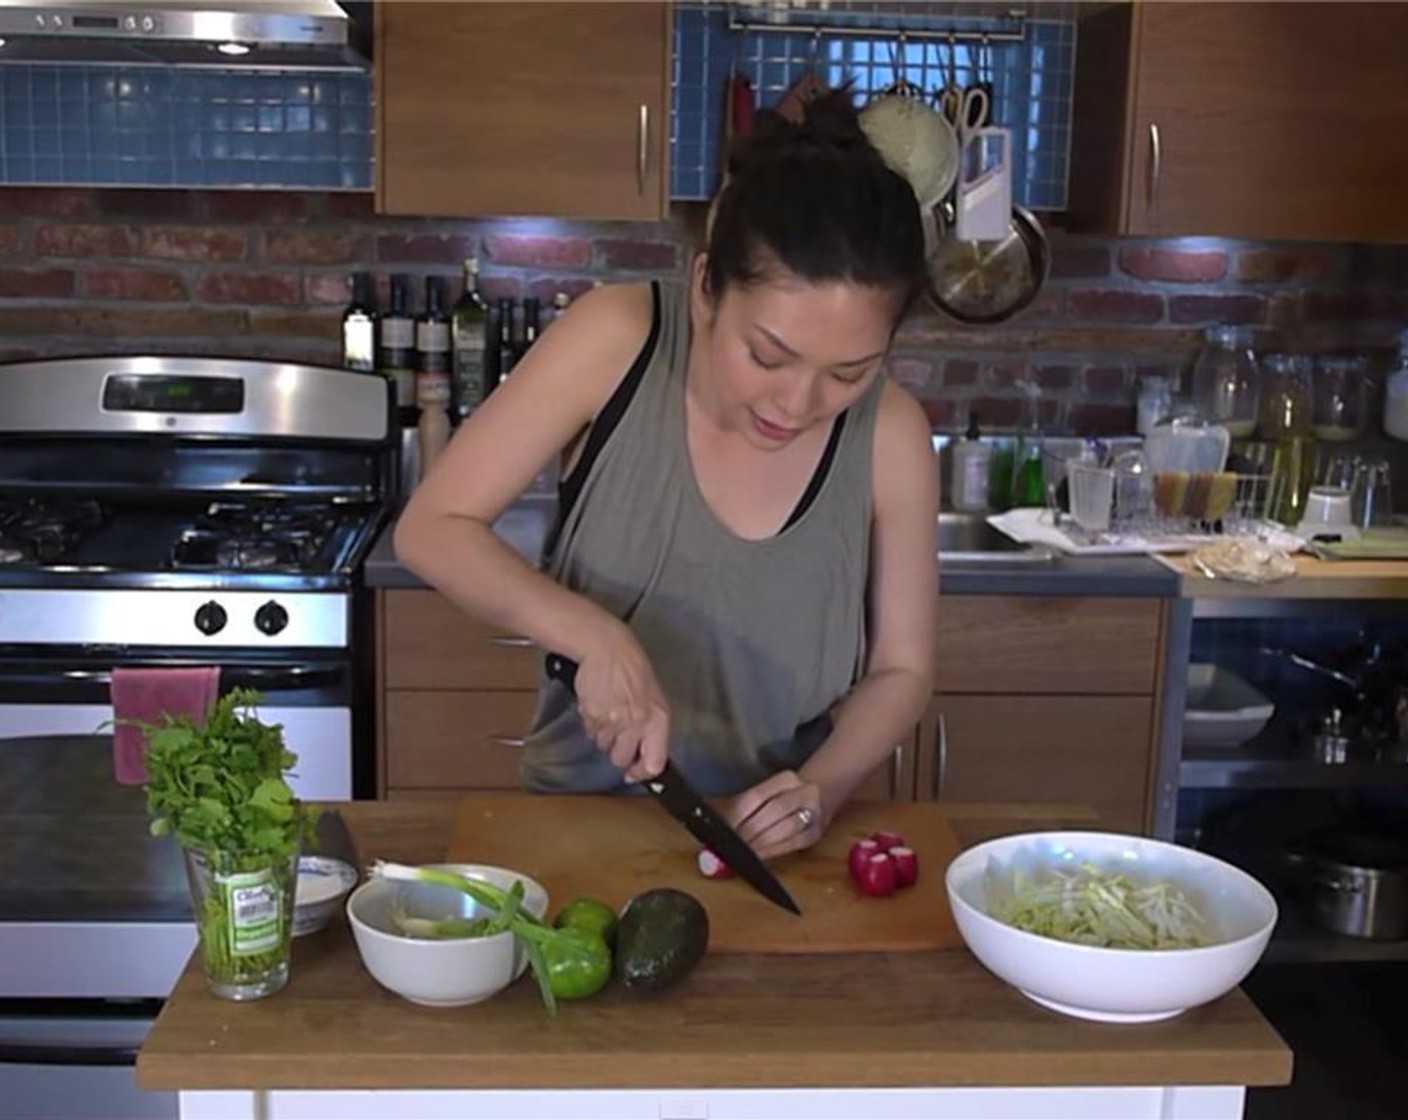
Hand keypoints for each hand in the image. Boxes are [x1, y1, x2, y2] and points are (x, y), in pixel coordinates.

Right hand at [573, 624, 669, 781]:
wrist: (606, 648)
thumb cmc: (632, 668)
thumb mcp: (654, 697)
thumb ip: (651, 727)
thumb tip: (644, 757)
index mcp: (658, 719)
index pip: (654, 763)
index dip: (642, 773)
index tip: (633, 773)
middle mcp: (637, 723)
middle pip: (621, 759)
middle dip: (617, 750)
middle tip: (618, 731)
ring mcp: (613, 721)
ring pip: (603, 746)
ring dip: (604, 734)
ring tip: (610, 709)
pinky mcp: (593, 716)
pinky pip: (590, 732)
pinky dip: (593, 723)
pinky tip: (600, 703)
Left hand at [727, 770, 824, 861]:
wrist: (820, 798)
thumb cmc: (784, 798)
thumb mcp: (770, 794)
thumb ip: (746, 808)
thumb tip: (721, 829)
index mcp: (786, 779)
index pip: (755, 797)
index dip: (737, 816)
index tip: (722, 832)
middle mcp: (805, 792)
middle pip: (772, 811)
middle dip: (749, 832)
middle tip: (731, 846)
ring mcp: (815, 813)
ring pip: (785, 828)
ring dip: (761, 844)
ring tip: (743, 853)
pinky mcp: (816, 834)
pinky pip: (792, 844)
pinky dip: (773, 851)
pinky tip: (759, 858)